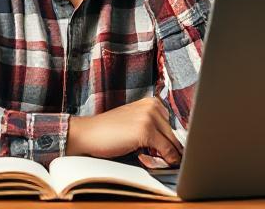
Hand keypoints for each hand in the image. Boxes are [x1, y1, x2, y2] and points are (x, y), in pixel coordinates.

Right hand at [66, 97, 182, 164]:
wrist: (88, 133)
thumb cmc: (109, 132)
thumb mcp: (135, 123)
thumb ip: (154, 128)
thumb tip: (175, 146)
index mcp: (152, 102)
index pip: (174, 125)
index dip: (174, 140)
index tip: (176, 152)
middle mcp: (153, 106)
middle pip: (175, 134)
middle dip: (173, 149)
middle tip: (170, 161)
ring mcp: (149, 117)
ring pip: (173, 143)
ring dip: (171, 156)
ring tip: (162, 162)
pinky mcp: (146, 131)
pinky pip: (167, 150)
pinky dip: (168, 159)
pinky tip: (163, 163)